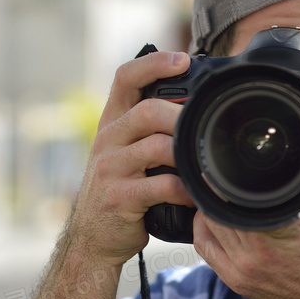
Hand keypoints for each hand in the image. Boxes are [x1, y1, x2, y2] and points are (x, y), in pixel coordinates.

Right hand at [67, 50, 195, 267]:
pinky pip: (161, 186)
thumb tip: (193, 107)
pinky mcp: (119, 198)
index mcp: (112, 123)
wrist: (93, 239)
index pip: (125, 77)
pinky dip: (185, 190)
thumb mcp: (125, 154)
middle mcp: (107, 140)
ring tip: (206, 163)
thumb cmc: (121, 192)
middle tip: (206, 126)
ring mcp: (110, 169)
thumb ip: (149, 131)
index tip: (183, 60)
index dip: (154, 63)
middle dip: (182, 116)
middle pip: (147, 110)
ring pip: (156, 146)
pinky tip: (196, 196)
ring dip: (187, 154)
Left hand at [192, 129, 299, 298]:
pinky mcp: (237, 282)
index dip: (227, 172)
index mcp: (288, 227)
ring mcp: (244, 268)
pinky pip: (204, 246)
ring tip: (222, 192)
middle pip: (216, 204)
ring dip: (210, 204)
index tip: (228, 158)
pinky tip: (217, 217)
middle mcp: (260, 249)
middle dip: (218, 185)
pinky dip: (205, 227)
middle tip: (224, 171)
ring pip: (206, 223)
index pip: (237, 191)